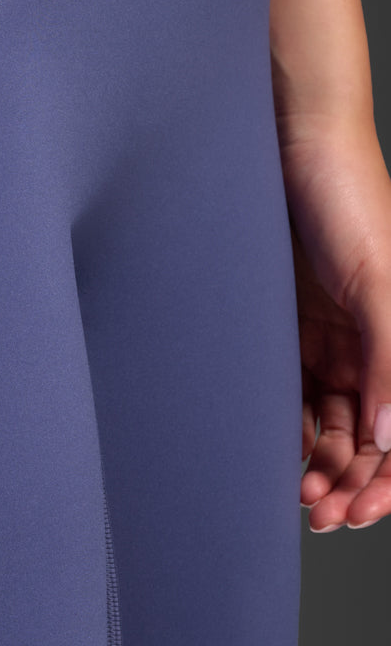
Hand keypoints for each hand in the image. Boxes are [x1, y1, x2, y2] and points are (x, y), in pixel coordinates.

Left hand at [278, 116, 390, 530]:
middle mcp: (365, 340)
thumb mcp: (377, 278)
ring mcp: (322, 329)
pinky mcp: (280, 314)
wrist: (290, 134)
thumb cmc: (346, 193)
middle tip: (313, 509)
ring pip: (322, 415)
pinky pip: (284, 379)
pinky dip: (281, 415)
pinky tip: (267, 441)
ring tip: (289, 485)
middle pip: (362, 432)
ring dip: (312, 456)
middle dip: (345, 477)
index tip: (352, 511)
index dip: (382, 478)